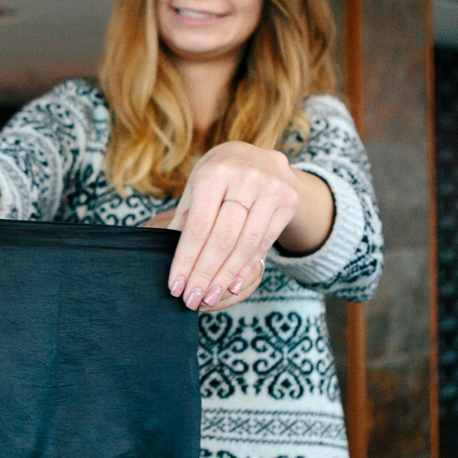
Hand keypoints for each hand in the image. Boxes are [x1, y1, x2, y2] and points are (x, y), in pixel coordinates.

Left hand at [166, 142, 300, 310]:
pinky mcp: (288, 202)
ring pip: (245, 244)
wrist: (261, 158)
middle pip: (223, 238)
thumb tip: (169, 257)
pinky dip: (246, 267)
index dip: (185, 259)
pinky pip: (264, 243)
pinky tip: (232, 285)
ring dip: (225, 277)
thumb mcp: (197, 186)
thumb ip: (186, 218)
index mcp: (214, 172)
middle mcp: (246, 178)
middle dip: (204, 274)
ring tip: (209, 297)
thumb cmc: (219, 175)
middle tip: (191, 300)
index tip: (175, 286)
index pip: (198, 225)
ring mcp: (271, 189)